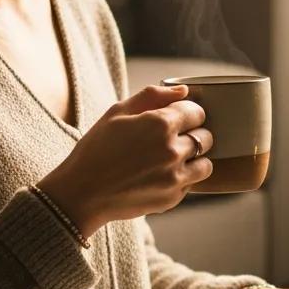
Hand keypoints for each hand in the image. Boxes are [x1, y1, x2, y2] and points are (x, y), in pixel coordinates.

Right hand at [37, 84, 213, 238]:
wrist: (83, 193)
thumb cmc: (97, 149)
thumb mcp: (117, 113)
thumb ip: (152, 96)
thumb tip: (183, 91)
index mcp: (160, 125)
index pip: (196, 112)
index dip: (187, 113)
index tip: (177, 118)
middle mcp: (173, 151)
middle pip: (206, 137)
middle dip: (194, 135)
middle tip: (174, 139)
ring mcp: (175, 177)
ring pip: (206, 164)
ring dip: (195, 160)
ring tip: (174, 160)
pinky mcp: (174, 198)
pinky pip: (191, 184)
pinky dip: (182, 179)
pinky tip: (160, 176)